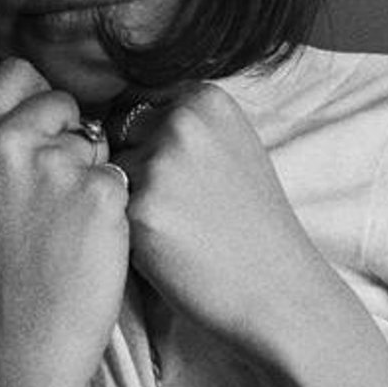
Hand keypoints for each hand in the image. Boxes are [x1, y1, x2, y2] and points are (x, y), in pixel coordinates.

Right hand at [0, 59, 130, 386]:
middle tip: (56, 196)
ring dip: (95, 175)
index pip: (16, 73)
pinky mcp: (101, 193)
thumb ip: (0, 145)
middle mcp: (4, 142)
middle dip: (71, 136)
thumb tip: (44, 101)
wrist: (20, 346)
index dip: (38, 101)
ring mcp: (54, 165)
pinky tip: (91, 244)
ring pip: (96, 142)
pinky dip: (116, 208)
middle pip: (61, 100)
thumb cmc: (1, 277)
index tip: (43, 134)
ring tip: (68, 229)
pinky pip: (122, 177)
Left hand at [113, 83, 338, 359]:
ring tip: (177, 228)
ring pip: (111, 174)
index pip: (137, 104)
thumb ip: (185, 123)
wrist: (277, 287)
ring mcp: (161, 163)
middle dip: (134, 166)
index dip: (148, 143)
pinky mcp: (141, 208)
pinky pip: (110, 211)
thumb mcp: (232, 145)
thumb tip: (119, 115)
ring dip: (129, 200)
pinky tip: (168, 247)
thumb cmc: (252, 223)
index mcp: (205, 99)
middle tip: (180, 205)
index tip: (180, 175)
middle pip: (119, 135)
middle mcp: (182, 120)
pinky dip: (129, 231)